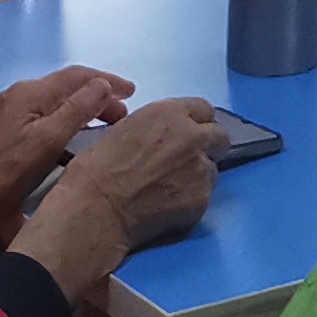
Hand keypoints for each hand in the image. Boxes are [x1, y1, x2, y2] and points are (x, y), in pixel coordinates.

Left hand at [0, 69, 133, 256]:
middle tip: (122, 117)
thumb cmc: (4, 176)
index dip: (108, 82)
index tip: (133, 92)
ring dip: (79, 110)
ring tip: (102, 127)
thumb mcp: (47, 143)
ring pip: (51, 102)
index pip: (77, 76)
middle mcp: (16, 94)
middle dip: (96, 97)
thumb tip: (103, 85)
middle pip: (64, 88)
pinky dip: (61, 121)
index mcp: (29, 94)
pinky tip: (68, 140)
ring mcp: (4, 112)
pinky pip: (38, 116)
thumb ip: (77, 111)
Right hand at [12, 99, 222, 299]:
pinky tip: (169, 207)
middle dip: (207, 147)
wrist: (98, 207)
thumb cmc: (97, 168)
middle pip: (219, 137)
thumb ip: (155, 129)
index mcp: (170, 113)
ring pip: (212, 169)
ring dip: (197, 175)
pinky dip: (191, 199)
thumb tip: (162, 137)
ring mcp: (201, 168)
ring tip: (172, 189)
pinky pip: (204, 195)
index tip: (188, 134)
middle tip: (187, 162)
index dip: (196, 123)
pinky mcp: (203, 198)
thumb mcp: (125, 129)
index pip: (203, 109)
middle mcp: (193, 136)